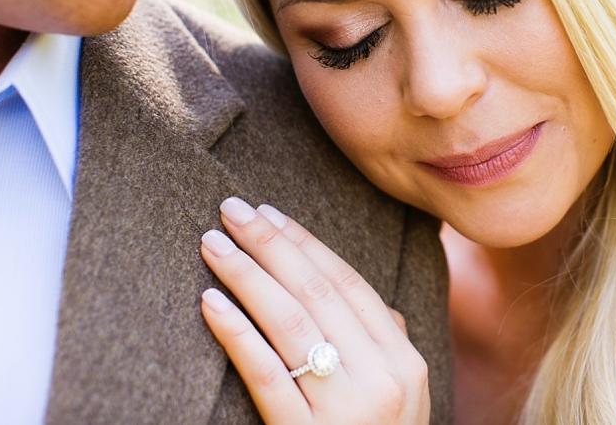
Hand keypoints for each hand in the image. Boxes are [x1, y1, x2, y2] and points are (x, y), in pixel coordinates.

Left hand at [200, 198, 429, 424]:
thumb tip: (372, 303)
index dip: (306, 243)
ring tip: (213, 245)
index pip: (347, 284)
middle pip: (317, 293)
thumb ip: (388, 350)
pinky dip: (236, 334)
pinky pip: (267, 376)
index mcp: (405, 361)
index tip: (270, 212)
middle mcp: (383, 378)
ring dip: (247, 276)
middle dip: (271, 244)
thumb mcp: (403, 403)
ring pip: (290, 323)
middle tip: (232, 211)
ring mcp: (347, 411)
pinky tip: (210, 303)